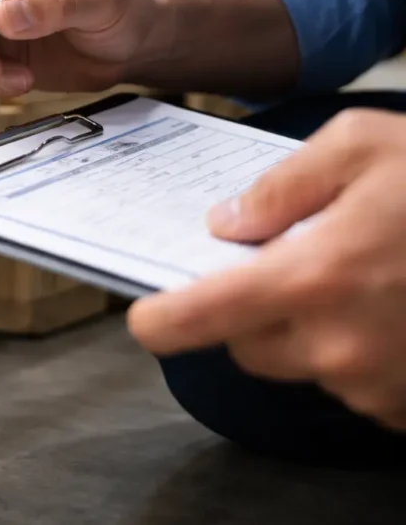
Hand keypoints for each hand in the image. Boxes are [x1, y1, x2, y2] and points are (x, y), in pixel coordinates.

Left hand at [128, 109, 405, 430]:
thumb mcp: (363, 145)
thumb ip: (279, 186)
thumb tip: (227, 224)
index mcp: (311, 279)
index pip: (194, 320)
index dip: (160, 318)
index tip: (149, 313)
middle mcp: (338, 346)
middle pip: (246, 348)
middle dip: (252, 311)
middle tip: (292, 266)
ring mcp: (379, 385)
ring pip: (303, 367)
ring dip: (312, 332)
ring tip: (367, 279)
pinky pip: (356, 387)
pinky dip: (360, 353)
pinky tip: (394, 309)